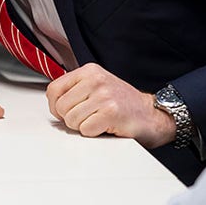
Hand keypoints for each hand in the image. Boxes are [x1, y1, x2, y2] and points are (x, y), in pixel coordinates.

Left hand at [46, 63, 174, 147]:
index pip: (53, 89)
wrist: (154, 115)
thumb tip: (51, 104)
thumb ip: (74, 90)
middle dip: (70, 118)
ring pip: (71, 119)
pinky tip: (106, 126)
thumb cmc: (124, 104)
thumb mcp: (97, 86)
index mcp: (89, 71)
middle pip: (60, 107)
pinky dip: (93, 133)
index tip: (64, 112)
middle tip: (88, 118)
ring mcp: (104, 96)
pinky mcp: (111, 113)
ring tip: (98, 120)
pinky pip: (85, 130)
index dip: (55, 106)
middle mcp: (95, 80)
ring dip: (83, 126)